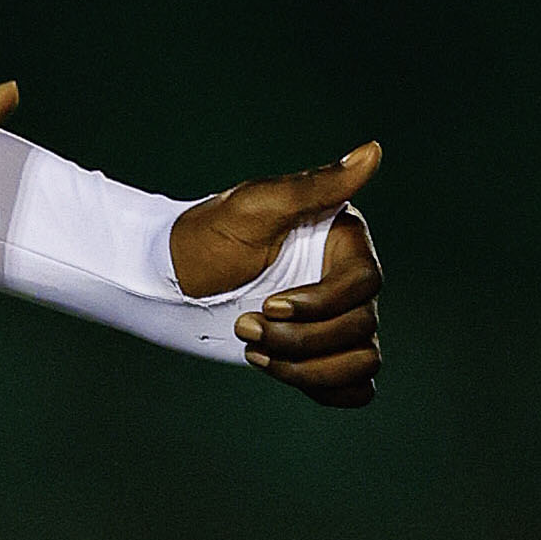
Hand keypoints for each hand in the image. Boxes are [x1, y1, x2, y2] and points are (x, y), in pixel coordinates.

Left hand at [171, 143, 385, 408]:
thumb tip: (373, 151)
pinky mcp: (319, 354)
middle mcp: (346, 281)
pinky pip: (355, 387)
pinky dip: (326, 388)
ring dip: (307, 367)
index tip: (269, 304)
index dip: (321, 303)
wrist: (167, 281)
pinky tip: (277, 369)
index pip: (365, 284)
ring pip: (362, 362)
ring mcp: (335, 321)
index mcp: (342, 242)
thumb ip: (316, 186)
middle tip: (243, 325)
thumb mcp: (256, 206)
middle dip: (301, 338)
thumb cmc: (206, 236)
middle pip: (362, 327)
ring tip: (254, 351)